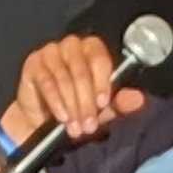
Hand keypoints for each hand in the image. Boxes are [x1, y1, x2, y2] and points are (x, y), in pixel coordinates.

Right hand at [0, 34, 141, 154]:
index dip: (102, 81)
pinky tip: (62, 117)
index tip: (102, 103)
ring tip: (75, 127)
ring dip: (71, 106)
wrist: (42, 120)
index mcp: (92, 50)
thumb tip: (139, 99)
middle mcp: (72, 46)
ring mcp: (50, 52)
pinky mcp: (33, 63)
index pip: (99, 57)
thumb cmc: (75, 108)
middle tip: (88, 125)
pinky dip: (56, 102)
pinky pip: (47, 82)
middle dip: (86, 102)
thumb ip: (120, 103)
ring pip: (64, 78)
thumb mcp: (101, 109)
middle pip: (81, 70)